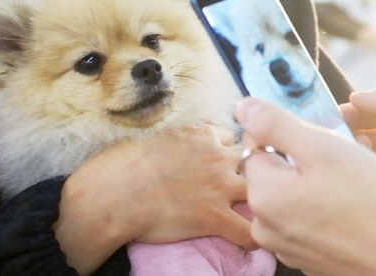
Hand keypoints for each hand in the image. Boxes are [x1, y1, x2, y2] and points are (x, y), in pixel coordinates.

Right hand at [53, 124, 253, 275]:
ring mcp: (219, 187)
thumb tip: (177, 148)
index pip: (229, 136)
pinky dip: (252, 238)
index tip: (219, 161)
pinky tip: (249, 240)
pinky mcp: (214, 217)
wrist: (113, 194)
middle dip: (252, 170)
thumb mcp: (157, 137)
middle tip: (245, 183)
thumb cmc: (123, 165)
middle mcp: (217, 157)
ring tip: (258, 210)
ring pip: (261, 189)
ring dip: (261, 199)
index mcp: (201, 134)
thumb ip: (178, 140)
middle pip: (253, 157)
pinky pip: (248, 231)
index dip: (226, 150)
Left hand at [236, 98, 375, 275]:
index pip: (254, 144)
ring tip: (346, 186)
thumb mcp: (322, 147)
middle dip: (299, 158)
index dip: (285, 133)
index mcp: (262, 195)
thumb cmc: (371, 200)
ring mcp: (284, 245)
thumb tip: (243, 107)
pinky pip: (303, 219)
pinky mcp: (305, 256)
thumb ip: (275, 124)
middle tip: (337, 162)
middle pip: (272, 170)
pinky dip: (319, 208)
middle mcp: (264, 226)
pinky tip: (347, 208)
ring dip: (310, 182)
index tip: (316, 140)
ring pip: (289, 194)